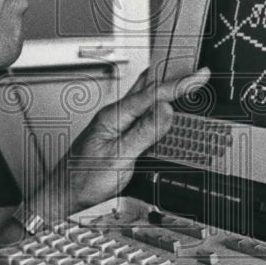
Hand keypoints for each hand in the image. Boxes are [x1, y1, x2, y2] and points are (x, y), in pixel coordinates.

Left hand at [30, 65, 210, 221]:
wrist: (64, 195)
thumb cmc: (83, 178)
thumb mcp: (118, 157)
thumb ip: (143, 132)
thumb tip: (165, 109)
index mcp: (114, 116)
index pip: (152, 94)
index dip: (180, 84)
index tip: (200, 75)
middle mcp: (116, 116)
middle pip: (148, 87)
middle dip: (173, 75)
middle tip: (196, 69)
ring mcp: (117, 125)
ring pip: (147, 100)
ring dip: (167, 90)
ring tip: (188, 83)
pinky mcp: (120, 136)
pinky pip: (145, 117)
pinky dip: (160, 110)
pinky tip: (167, 111)